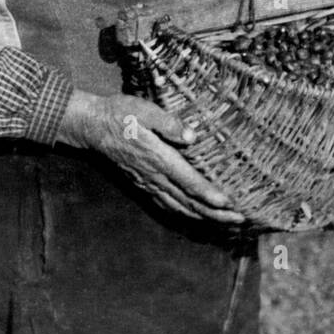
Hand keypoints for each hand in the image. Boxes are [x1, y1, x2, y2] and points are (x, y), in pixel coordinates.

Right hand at [57, 89, 245, 225]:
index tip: (229, 204)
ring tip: (226, 223)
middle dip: (216, 213)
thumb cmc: (120, 114)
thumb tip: (192, 136)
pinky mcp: (143, 183)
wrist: (93, 126)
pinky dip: (184, 213)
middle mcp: (155, 175)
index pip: (188, 181)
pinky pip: (166, 204)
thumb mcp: (144, 110)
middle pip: (189, 200)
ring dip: (204, 217)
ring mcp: (148, 182)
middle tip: (240, 220)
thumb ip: (168, 123)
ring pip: (179, 206)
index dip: (209, 195)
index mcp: (158, 157)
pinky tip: (195, 216)